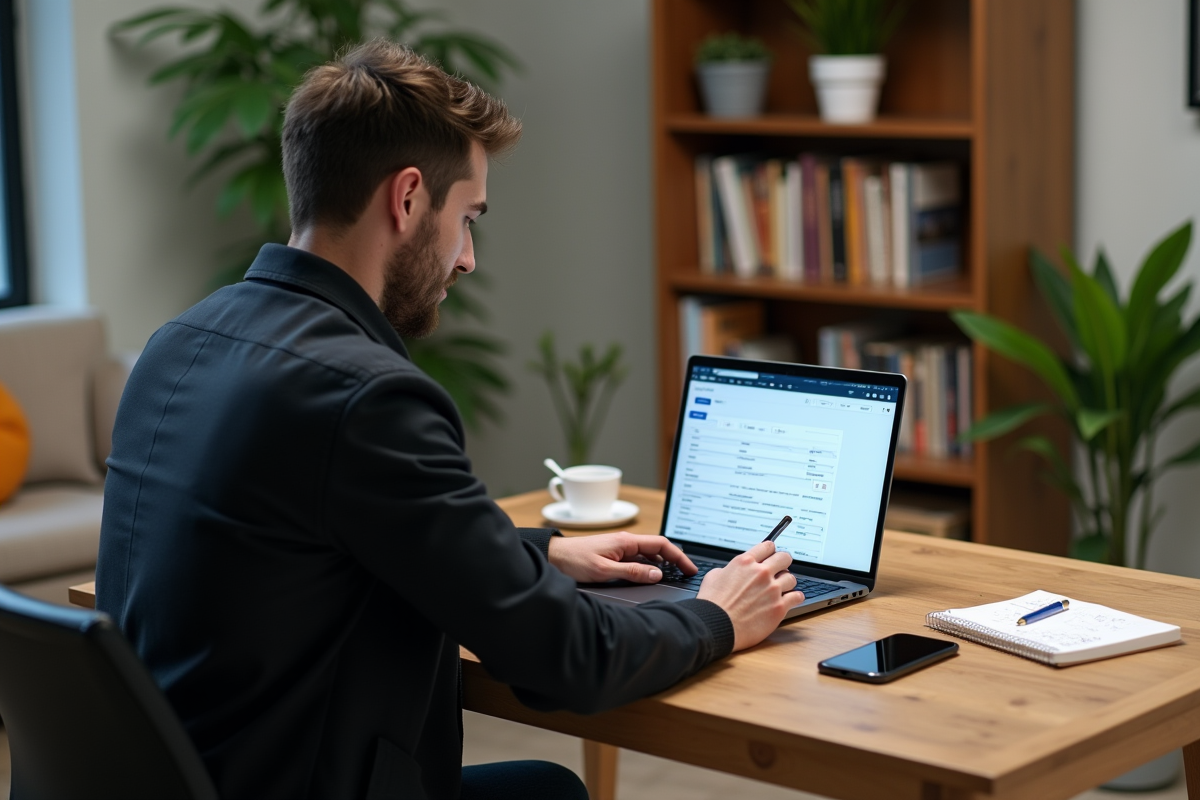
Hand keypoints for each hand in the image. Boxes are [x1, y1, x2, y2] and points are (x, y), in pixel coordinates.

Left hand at [547, 532, 696, 583]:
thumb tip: (657, 575)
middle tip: (687, 574)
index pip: (661, 544)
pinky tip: (651, 575)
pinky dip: (649, 566)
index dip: (678, 556)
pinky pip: (637, 558)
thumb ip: (632, 572)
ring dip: (662, 564)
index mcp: (626, 542)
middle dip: (674, 560)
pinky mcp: (613, 554)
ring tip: (674, 576)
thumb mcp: (605, 571)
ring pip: (648, 554)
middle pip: (657, 548)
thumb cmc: (574, 561)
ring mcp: (619, 548)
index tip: (689, 568)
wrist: (553, 557)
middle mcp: (625, 542)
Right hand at [696, 541, 804, 651]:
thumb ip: (729, 569)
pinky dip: (795, 597)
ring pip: (791, 578)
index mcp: (745, 563)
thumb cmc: (712, 604)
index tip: (771, 555)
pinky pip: (797, 597)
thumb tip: (733, 572)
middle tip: (781, 568)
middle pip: (784, 558)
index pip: (767, 547)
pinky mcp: (779, 607)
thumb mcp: (713, 576)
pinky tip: (792, 599)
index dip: (770, 550)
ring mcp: (772, 590)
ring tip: (782, 588)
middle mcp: (761, 573)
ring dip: (787, 582)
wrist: (716, 625)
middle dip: (783, 562)